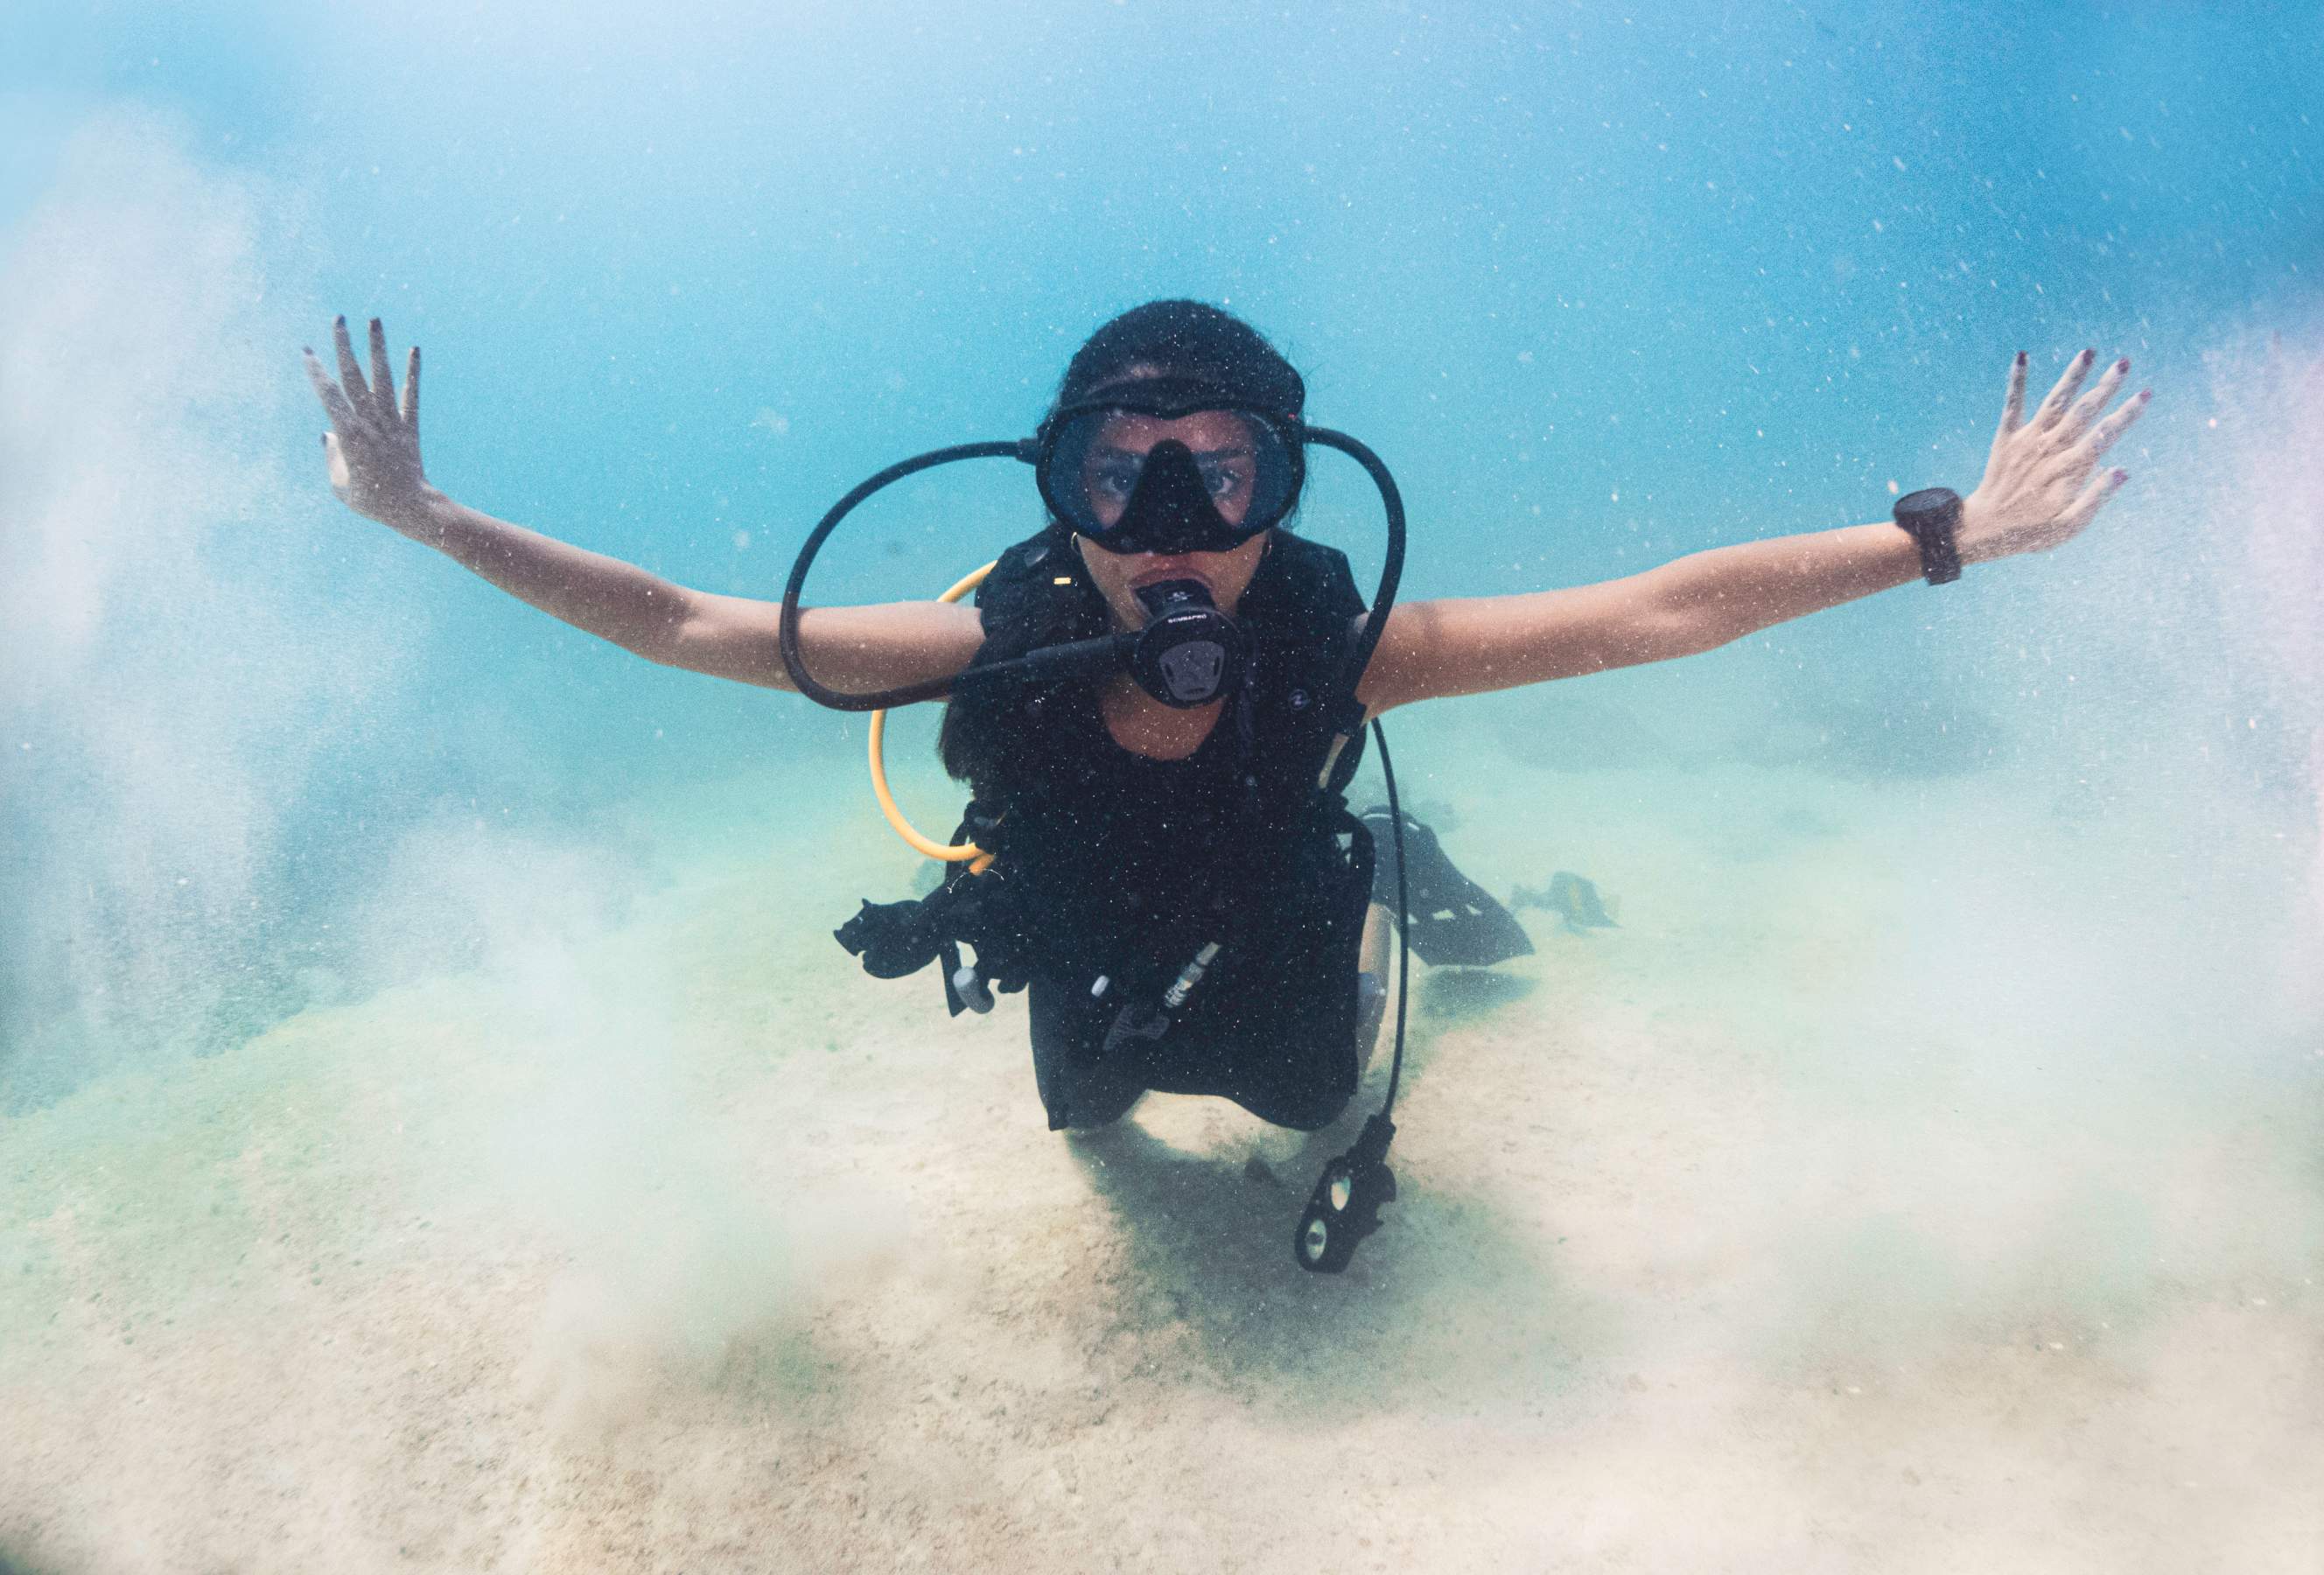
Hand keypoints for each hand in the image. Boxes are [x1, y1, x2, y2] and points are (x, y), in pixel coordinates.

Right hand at [303, 315, 431, 528]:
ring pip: (383, 378)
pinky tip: (414, 350)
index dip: (317, 372)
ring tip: (374, 320)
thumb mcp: (339, 485)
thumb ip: (331, 457)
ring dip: (377, 347)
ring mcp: (392, 423)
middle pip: (354, 377)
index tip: (307, 350)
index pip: (329, 395)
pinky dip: (413, 372)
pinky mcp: (411, 427)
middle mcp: (371, 423)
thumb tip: (327, 435)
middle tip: (338, 319)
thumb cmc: (371, 502)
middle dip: (344, 346)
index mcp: (349, 435)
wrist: (413, 510)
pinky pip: (412, 396)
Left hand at [1957, 348, 2149, 563]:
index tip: (2144, 394)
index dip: (2125, 414)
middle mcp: (2050, 449)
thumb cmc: (2031, 532)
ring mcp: (2028, 440)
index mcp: (2070, 469)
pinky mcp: (2007, 438)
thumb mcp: (2069, 526)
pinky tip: (2021, 356)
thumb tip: (2122, 470)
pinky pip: (2012, 404)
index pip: (2104, 435)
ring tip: (2088, 352)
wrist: (1984, 529)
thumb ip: (2096, 498)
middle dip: (2105, 386)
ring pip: (2055, 401)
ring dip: (2072, 376)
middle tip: (2124, 363)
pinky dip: (2016, 380)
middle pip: (2083, 411)